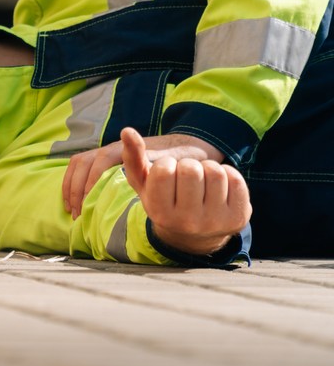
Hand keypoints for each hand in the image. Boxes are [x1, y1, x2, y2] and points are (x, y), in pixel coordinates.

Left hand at [62, 132, 223, 218]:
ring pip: (92, 160)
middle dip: (73, 188)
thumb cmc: (163, 172)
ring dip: (84, 184)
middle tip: (75, 213)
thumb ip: (118, 190)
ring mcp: (125, 147)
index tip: (70, 209)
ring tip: (84, 207)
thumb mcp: (137, 182)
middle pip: (80, 162)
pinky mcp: (137, 148)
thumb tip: (97, 213)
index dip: (70, 185)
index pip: (78, 165)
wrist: (192, 153)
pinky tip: (99, 193)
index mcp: (109, 156)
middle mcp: (113, 149)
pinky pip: (111, 158)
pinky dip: (100, 175)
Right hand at [120, 127, 250, 255]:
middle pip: (191, 169)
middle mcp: (186, 222)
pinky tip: (219, 187)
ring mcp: (214, 222)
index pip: (164, 170)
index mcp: (159, 213)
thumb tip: (127, 131)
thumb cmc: (165, 200)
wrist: (194, 234)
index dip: (166, 165)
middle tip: (186, 178)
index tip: (166, 176)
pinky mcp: (238, 218)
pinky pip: (235, 178)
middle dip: (188, 165)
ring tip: (202, 180)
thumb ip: (132, 158)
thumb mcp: (145, 184)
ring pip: (215, 172)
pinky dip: (227, 174)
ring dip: (208, 168)